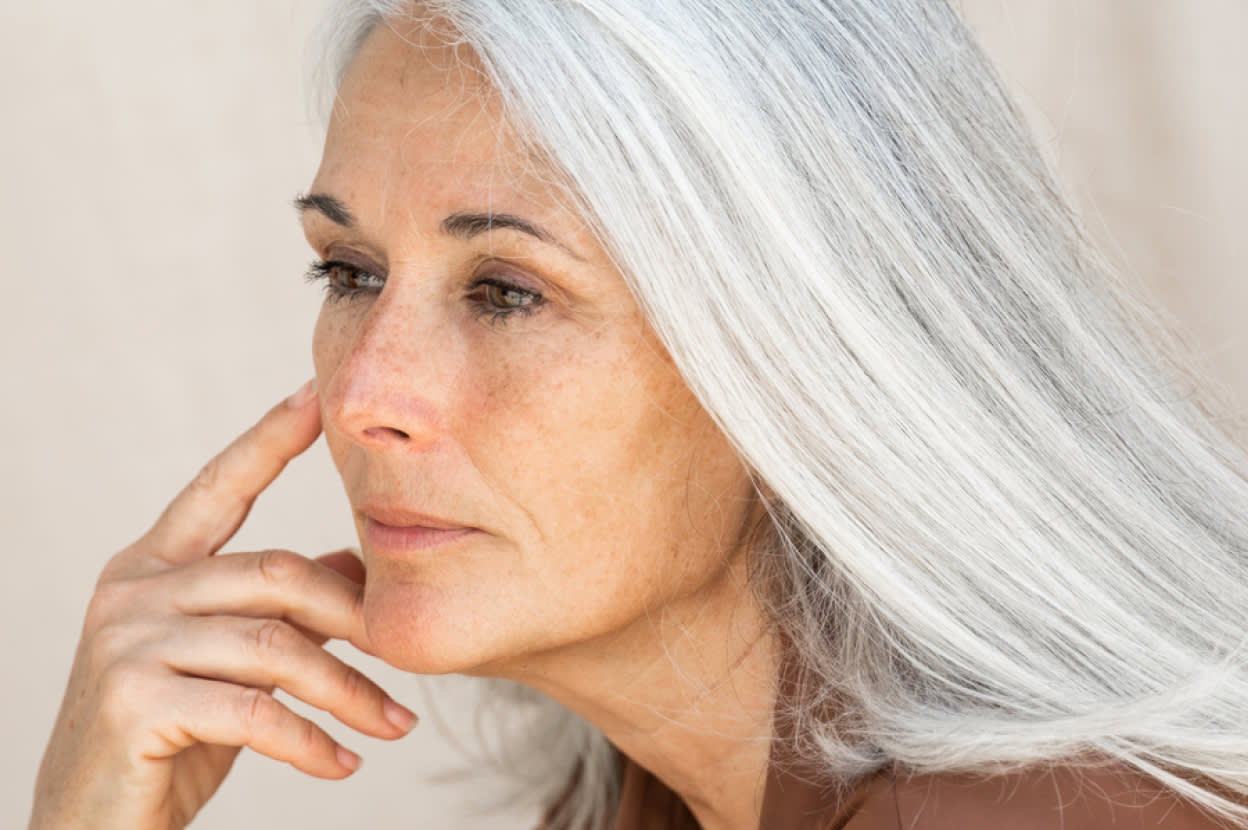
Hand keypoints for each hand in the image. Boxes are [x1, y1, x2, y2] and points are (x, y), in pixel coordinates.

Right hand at [29, 381, 415, 829]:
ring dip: (348, 691)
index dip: (269, 438)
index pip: (218, 486)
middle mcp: (133, 590)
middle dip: (354, 619)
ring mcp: (126, 642)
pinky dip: (310, 740)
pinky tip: (342, 762)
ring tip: (396, 724)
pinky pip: (252, 709)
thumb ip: (282, 609)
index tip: (318, 394)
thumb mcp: (231, 662)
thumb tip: (357, 563)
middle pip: (276, 573)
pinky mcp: (133, 700)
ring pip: (275, 645)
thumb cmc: (169, 738)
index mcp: (151, 566)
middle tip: (407, 655)